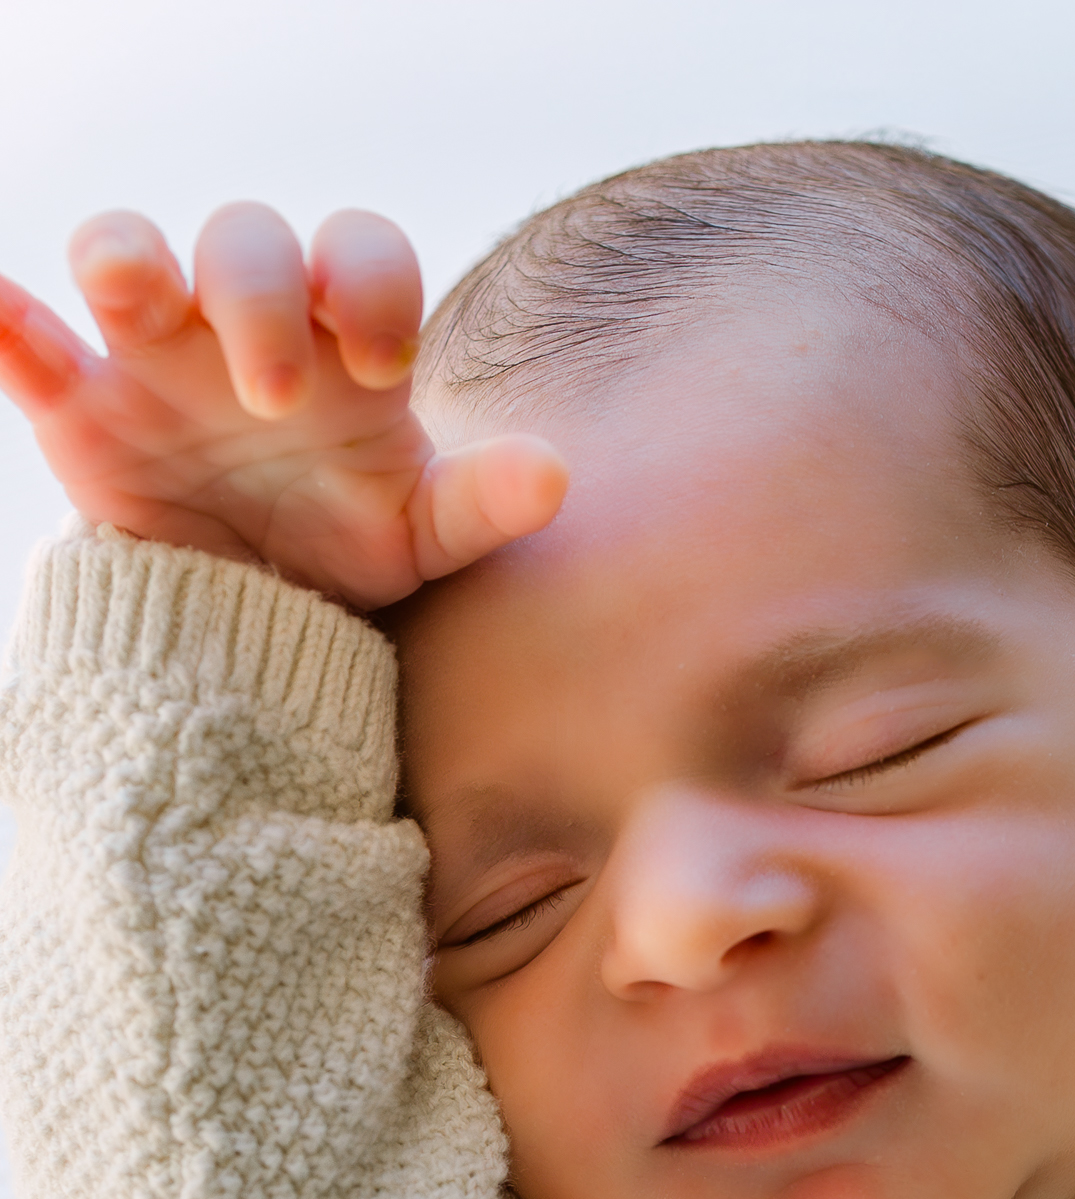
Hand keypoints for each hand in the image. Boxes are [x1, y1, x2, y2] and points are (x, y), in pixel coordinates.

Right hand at [0, 204, 566, 608]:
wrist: (255, 618)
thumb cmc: (346, 552)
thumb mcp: (421, 538)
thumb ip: (482, 505)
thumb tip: (556, 477)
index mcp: (335, 340)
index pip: (358, 253)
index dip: (368, 285)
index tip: (381, 366)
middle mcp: (244, 326)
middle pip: (243, 239)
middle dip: (258, 296)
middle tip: (275, 403)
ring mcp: (156, 359)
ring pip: (126, 255)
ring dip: (126, 258)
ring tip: (134, 299)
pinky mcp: (82, 408)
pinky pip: (31, 346)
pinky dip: (10, 321)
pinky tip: (7, 313)